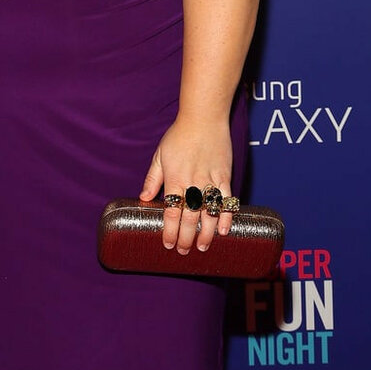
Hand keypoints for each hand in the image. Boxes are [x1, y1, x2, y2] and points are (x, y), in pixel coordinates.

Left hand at [139, 116, 233, 254]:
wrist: (203, 117)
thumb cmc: (179, 135)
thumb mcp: (160, 155)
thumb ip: (153, 178)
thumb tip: (143, 198)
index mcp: (174, 178)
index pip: (170, 211)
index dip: (169, 230)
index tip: (168, 244)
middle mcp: (192, 182)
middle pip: (189, 217)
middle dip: (186, 238)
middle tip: (184, 251)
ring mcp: (210, 180)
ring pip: (209, 213)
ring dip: (206, 233)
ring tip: (202, 247)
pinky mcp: (224, 176)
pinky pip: (227, 200)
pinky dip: (226, 216)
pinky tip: (224, 230)